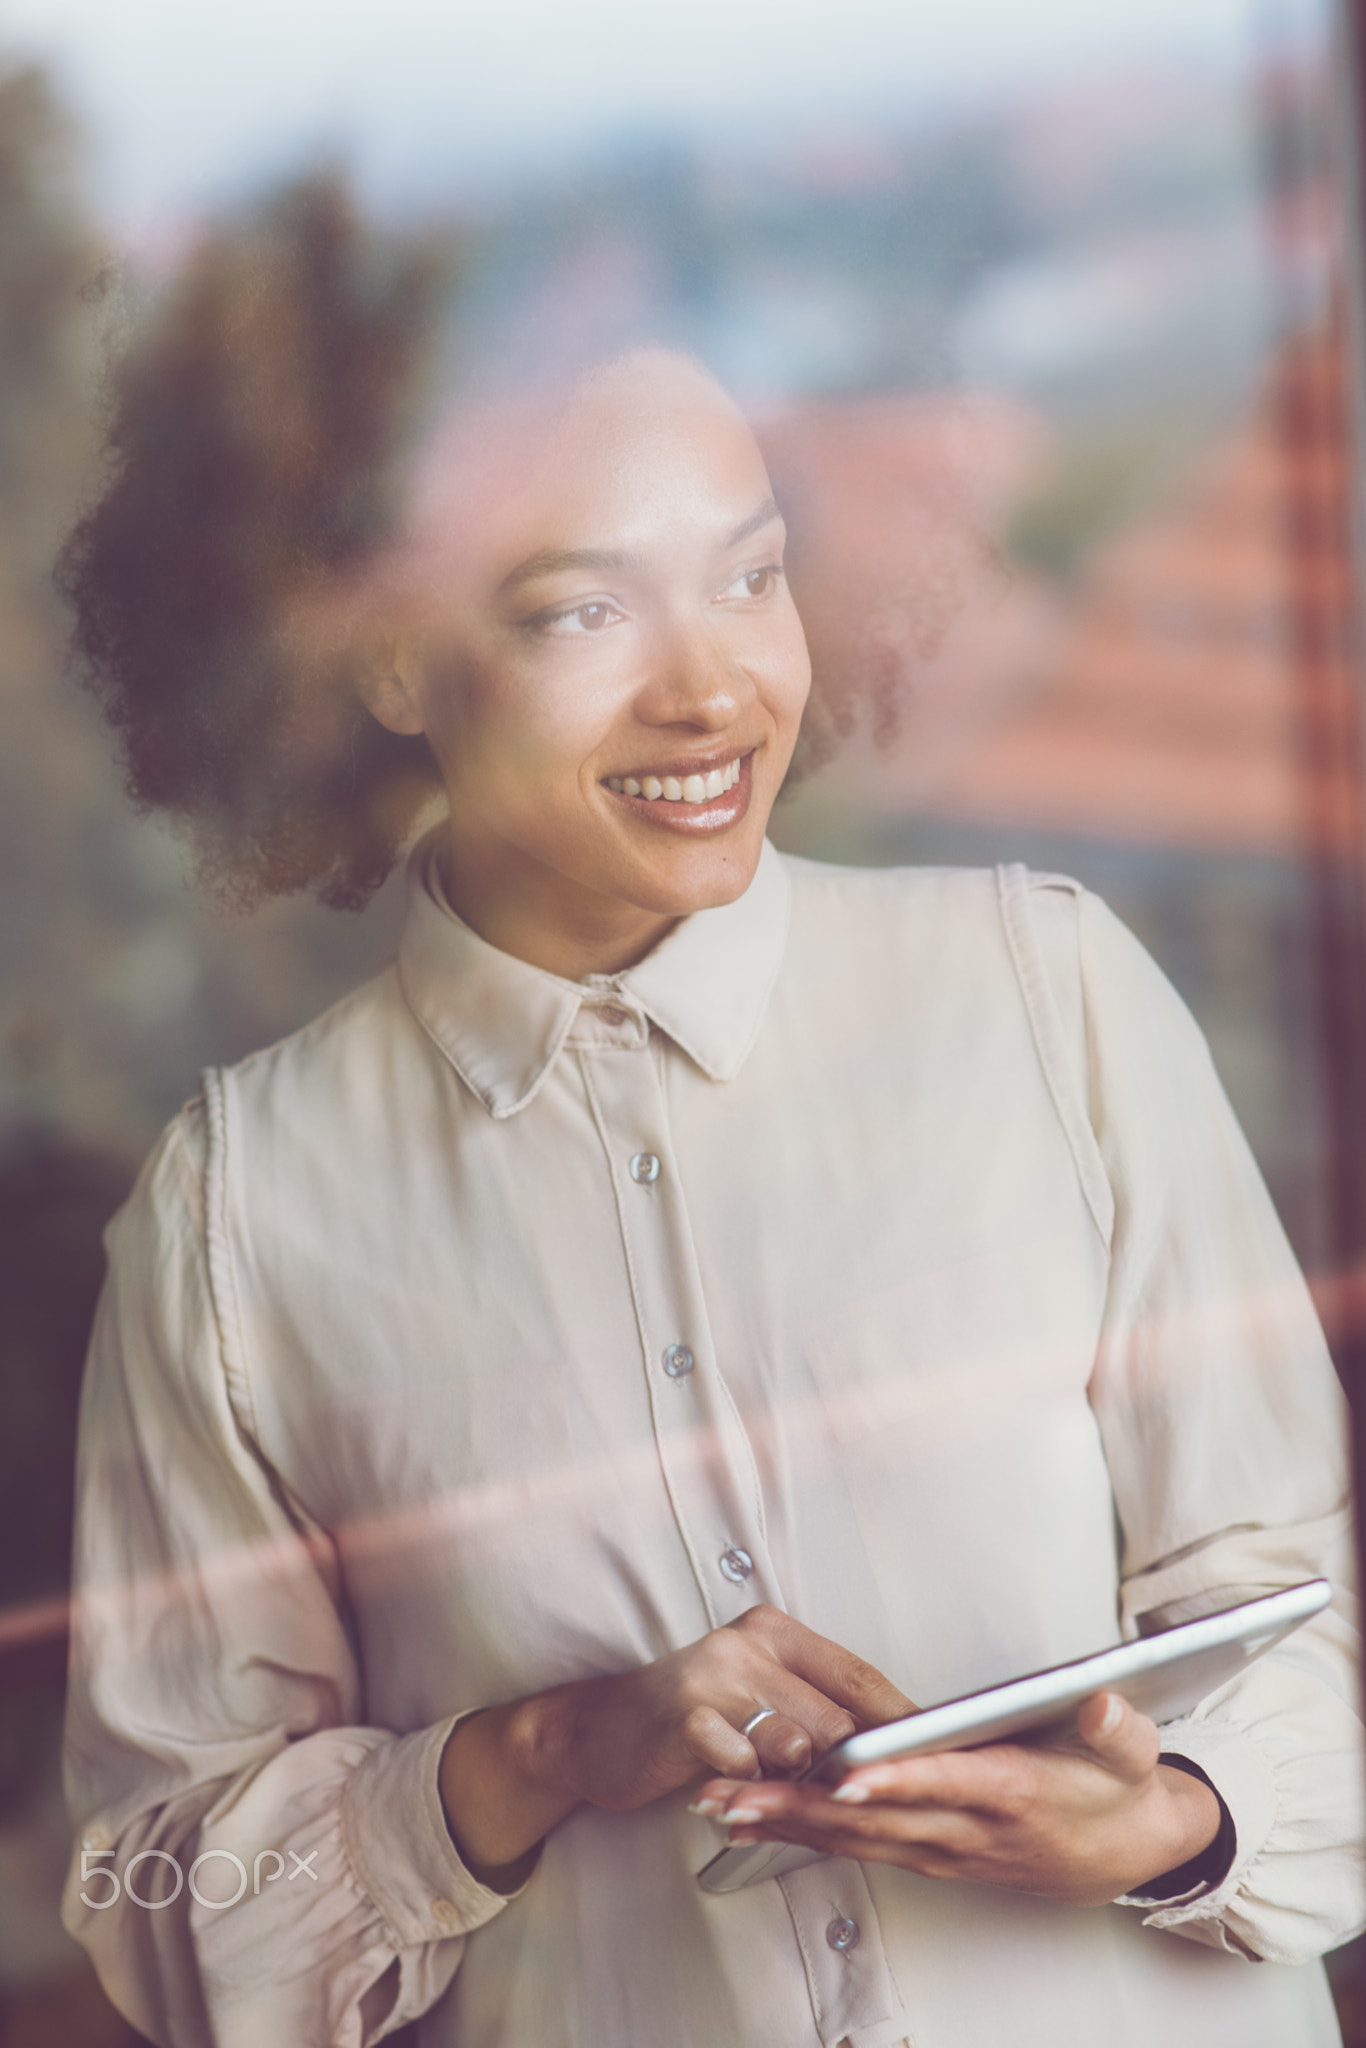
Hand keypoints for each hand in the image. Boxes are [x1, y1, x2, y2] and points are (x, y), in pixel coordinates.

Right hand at [439, 1606, 910, 1887]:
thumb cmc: (690, 1719)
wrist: (598, 1732)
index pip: (858, 1675)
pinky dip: (748, 1789)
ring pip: (798, 1745)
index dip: (899, 1722)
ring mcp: (715, 1675)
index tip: (933, 1757)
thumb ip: (813, 1709)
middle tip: (843, 1794)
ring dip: (795, 1782)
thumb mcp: (756, 1697)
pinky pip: (748, 1768)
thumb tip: (894, 1746)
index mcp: (774, 1632)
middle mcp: (747, 1643)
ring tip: (775, 1788)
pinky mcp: (686, 1716)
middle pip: (837, 1717)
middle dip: (846, 1767)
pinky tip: (732, 1787)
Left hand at [696, 1690, 1222, 1906]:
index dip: (892, 1780)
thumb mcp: (1131, 1753)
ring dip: (786, 1823)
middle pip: (873, 1819)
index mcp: (1009, 1793)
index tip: (842, 1773)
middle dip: (802, 1806)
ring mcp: (943, 1848)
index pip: (941, 1784)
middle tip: (735, 1792)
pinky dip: (806, 1835)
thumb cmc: (1117, 1793)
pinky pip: (858, 1847)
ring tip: (720, 1805)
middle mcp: (965, 1829)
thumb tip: (1102, 1703)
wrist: (1130, 1855)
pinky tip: (760, 1821)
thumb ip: (1114, 1727)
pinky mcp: (930, 1855)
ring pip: (854, 1839)